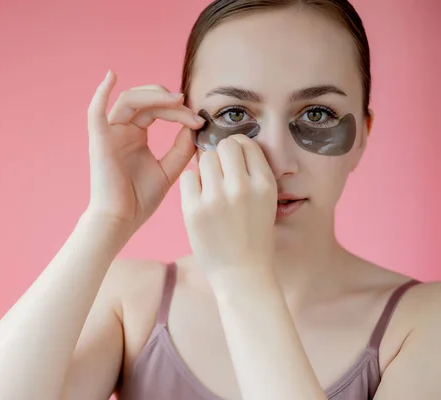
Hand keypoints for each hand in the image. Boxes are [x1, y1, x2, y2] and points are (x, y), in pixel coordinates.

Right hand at [85, 71, 204, 232]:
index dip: (178, 111)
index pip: (157, 110)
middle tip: (188, 107)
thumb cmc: (140, 201)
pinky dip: (101, 91)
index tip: (198, 121)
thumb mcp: (169, 171)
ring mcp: (109, 134)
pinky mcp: (98, 140)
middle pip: (144, 101)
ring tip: (175, 100)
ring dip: (152, 95)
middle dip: (169, 101)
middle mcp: (121, 131)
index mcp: (136, 136)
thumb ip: (181, 149)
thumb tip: (194, 127)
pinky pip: (95, 111)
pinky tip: (111, 76)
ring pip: (129, 101)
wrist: (121, 221)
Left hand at [180, 134, 276, 275]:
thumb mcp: (265, 202)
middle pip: (224, 147)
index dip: (237, 149)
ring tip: (210, 190)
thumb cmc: (252, 236)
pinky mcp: (194, 210)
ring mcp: (216, 199)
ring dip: (204, 170)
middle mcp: (242, 188)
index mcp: (264, 184)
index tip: (233, 163)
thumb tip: (228, 146)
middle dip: (219, 156)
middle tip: (218, 175)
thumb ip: (252, 174)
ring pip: (204, 159)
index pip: (246, 144)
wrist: (241, 274)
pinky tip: (198, 199)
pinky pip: (188, 177)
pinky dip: (191, 184)